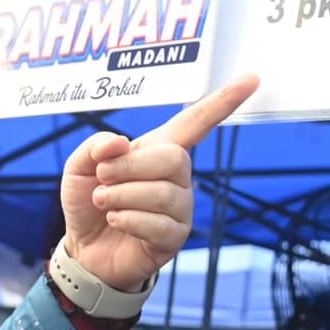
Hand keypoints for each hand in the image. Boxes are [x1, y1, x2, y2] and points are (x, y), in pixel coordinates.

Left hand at [59, 75, 259, 291]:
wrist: (84, 249)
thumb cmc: (87, 202)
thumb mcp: (79, 167)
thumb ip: (95, 147)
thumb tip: (120, 142)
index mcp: (159, 149)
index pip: (195, 122)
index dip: (222, 102)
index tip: (251, 79)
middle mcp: (177, 176)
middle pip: (173, 159)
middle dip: (129, 167)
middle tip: (102, 177)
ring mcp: (180, 207)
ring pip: (162, 194)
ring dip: (121, 196)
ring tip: (103, 201)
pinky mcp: (174, 237)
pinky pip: (157, 224)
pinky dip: (127, 220)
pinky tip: (115, 221)